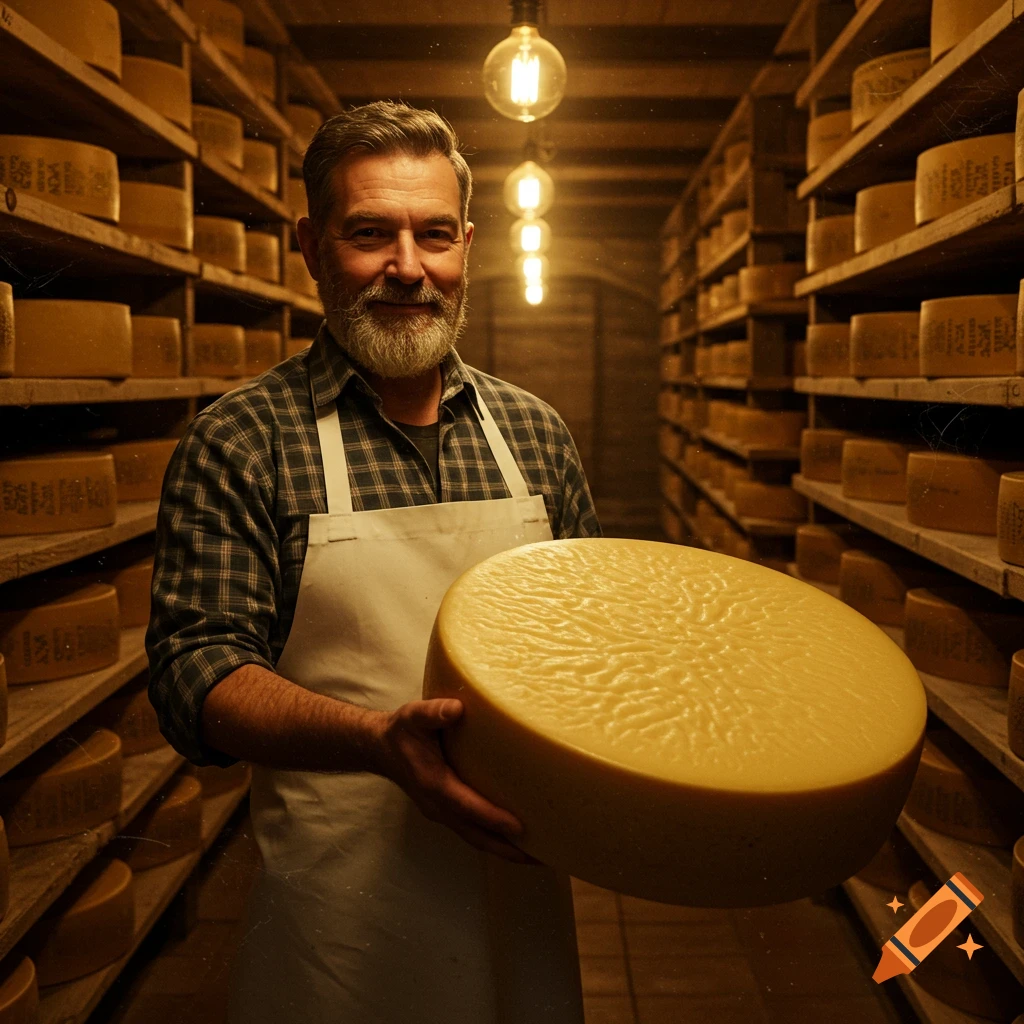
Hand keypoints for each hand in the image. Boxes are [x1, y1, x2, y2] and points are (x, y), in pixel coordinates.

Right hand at [369, 698, 539, 865]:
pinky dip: (494, 839)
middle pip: (475, 835)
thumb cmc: (402, 731)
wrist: (381, 748)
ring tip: (538, 856)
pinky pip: (472, 830)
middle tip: (541, 858)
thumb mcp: (414, 716)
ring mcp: (441, 812)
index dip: (491, 817)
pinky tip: (516, 839)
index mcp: (432, 783)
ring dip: (504, 849)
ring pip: (475, 838)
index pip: (466, 806)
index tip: (519, 828)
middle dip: (506, 849)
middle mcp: (437, 805)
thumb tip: (456, 709)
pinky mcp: (446, 812)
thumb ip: (433, 712)